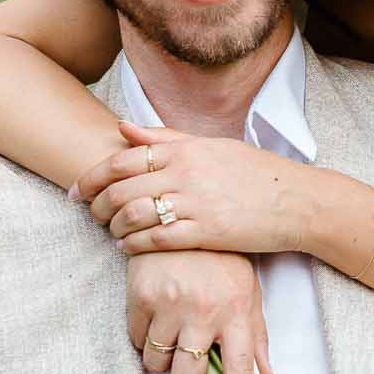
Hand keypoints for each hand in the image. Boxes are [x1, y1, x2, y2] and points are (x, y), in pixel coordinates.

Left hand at [75, 122, 313, 254]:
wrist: (296, 201)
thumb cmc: (255, 173)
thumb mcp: (211, 146)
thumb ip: (165, 138)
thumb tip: (122, 126)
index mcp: (185, 150)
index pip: (122, 160)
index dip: (91, 177)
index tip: (77, 190)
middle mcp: (186, 173)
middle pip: (120, 189)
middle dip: (96, 205)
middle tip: (90, 215)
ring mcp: (196, 203)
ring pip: (133, 215)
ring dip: (113, 226)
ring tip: (110, 231)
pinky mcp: (207, 232)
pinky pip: (156, 239)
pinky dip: (134, 244)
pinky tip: (128, 247)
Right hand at [128, 249, 275, 373]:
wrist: (181, 212)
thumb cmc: (221, 258)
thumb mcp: (248, 292)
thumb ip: (257, 338)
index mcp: (237, 312)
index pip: (240, 371)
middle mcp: (204, 312)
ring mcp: (169, 304)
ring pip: (157, 364)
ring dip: (162, 361)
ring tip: (171, 337)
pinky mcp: (140, 296)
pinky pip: (136, 340)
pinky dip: (144, 340)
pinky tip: (155, 318)